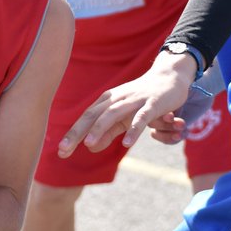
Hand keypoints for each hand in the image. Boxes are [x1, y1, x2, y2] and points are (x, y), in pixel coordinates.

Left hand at [58, 54, 195, 157]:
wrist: (170, 78)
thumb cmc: (142, 100)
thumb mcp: (123, 117)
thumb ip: (107, 132)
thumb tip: (90, 147)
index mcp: (107, 101)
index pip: (86, 118)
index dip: (73, 134)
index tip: (61, 151)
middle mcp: (117, 99)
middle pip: (93, 115)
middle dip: (77, 132)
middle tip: (63, 149)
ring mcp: (134, 100)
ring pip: (113, 114)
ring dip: (100, 128)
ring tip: (87, 144)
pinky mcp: (152, 104)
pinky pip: (141, 118)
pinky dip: (134, 130)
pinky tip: (126, 144)